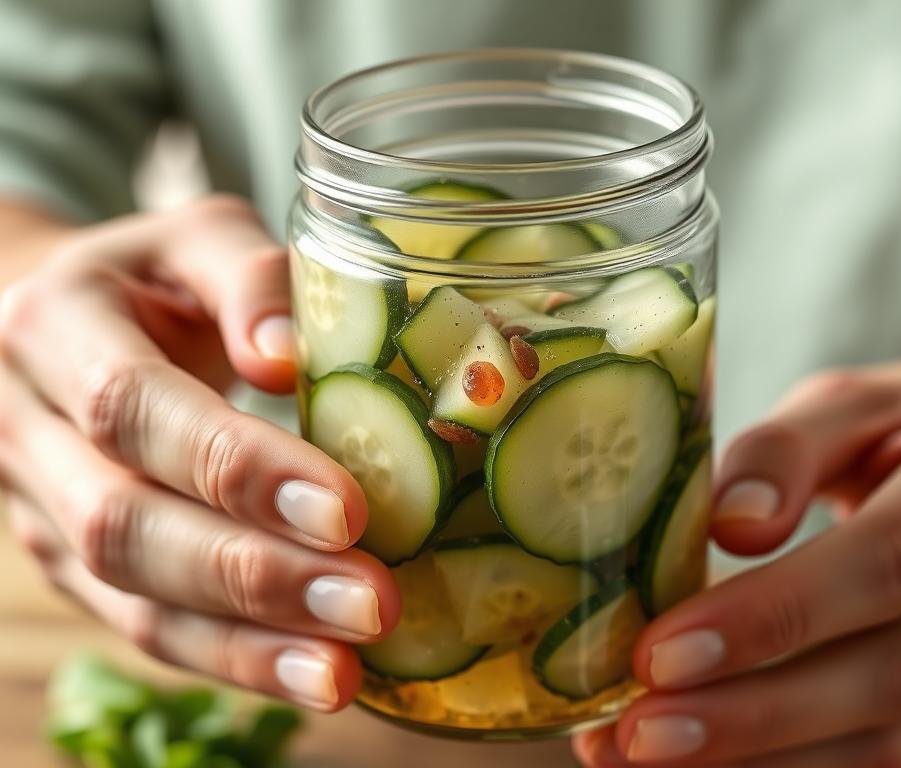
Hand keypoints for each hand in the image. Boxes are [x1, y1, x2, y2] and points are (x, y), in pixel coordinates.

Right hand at [0, 196, 398, 710]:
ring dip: (247, 643)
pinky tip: (314, 677)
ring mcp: (45, 513)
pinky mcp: (76, 568)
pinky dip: (234, 661)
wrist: (69, 324)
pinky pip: (148, 630)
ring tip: (347, 668)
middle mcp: (29, 431)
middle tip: (370, 601)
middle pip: (126, 525)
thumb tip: (286, 358)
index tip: (345, 508)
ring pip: (132, 601)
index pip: (135, 410)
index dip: (236, 466)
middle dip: (254, 574)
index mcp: (54, 329)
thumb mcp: (198, 241)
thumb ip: (249, 278)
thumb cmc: (154, 278)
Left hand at [575, 346, 900, 766]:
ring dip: (770, 759)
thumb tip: (731, 530)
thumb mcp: (853, 401)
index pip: (886, 560)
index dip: (772, 616)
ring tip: (653, 755)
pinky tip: (720, 762)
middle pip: (899, 669)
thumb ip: (787, 449)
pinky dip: (803, 763)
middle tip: (638, 734)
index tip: (661, 654)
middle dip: (758, 714)